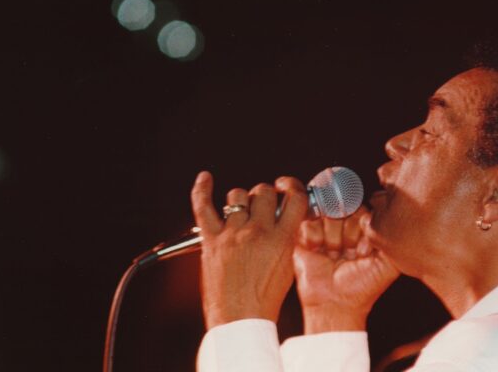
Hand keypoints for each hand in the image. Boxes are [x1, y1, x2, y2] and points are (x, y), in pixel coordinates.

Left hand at [191, 171, 308, 328]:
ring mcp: (232, 234)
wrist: (239, 319)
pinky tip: (205, 179)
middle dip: (265, 195)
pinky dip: (202, 189)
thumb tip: (286, 219)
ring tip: (241, 212)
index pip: (294, 198)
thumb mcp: (289, 266)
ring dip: (241, 200)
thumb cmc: (264, 299)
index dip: (292, 188)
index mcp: (282, 239)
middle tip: (263, 205)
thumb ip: (289, 239)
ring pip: (237, 195)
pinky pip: (203, 205)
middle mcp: (257, 232)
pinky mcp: (210, 239)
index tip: (287, 189)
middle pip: (264, 192)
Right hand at [294, 206, 398, 332]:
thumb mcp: (386, 265)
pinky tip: (318, 253)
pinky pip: (309, 223)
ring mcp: (323, 229)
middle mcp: (343, 226)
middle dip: (347, 234)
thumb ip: (391, 240)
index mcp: (362, 229)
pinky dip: (314, 239)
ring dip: (331, 239)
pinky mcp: (303, 235)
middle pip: (343, 208)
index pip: (362, 209)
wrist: (335, 306)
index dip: (362, 228)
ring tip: (333, 256)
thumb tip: (381, 218)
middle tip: (348, 253)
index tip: (362, 250)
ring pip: (326, 214)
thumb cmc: (362, 288)